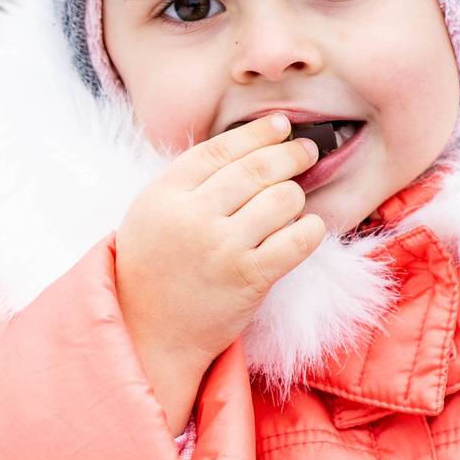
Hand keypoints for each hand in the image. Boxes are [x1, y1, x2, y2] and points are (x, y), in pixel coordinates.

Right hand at [114, 115, 328, 431]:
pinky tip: (308, 229)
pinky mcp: (249, 278)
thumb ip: (188, 182)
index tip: (280, 126)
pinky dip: (311, 230)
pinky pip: (297, 240)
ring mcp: (221, 247)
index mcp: (163, 194)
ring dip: (295, 197)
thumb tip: (246, 147)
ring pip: (282, 199)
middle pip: (256, 169)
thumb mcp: (151, 214)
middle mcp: (191, 216)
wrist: (148, 333)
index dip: (256, 134)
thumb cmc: (153, 270)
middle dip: (289, 155)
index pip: (219, 149)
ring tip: (291, 206)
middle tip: (305, 152)